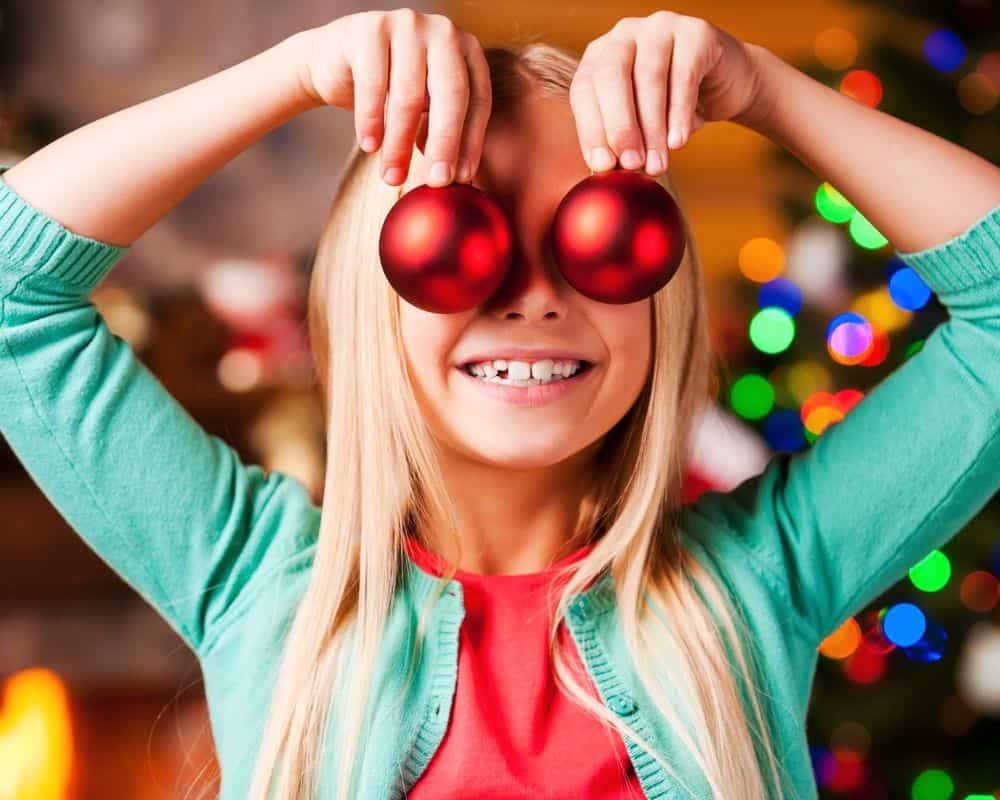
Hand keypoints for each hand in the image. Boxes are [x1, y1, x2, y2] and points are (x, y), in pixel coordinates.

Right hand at [295, 9, 491, 186]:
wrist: (334, 62)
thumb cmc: (388, 91)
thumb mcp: (425, 110)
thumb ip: (444, 134)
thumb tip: (460, 182)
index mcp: (466, 51)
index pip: (478, 100)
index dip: (470, 142)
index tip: (460, 179)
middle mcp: (443, 32)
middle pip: (451, 95)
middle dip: (444, 144)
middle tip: (436, 182)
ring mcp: (407, 25)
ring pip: (410, 95)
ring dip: (400, 143)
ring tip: (392, 176)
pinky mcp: (370, 28)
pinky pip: (373, 86)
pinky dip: (371, 122)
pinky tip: (369, 147)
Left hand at [569, 11, 767, 174]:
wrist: (723, 85)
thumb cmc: (672, 107)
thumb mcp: (639, 124)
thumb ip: (619, 142)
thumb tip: (604, 169)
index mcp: (599, 56)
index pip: (584, 90)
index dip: (591, 130)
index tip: (604, 166)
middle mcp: (624, 35)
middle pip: (612, 77)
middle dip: (620, 126)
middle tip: (631, 164)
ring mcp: (660, 27)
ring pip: (649, 77)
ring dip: (652, 127)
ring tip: (657, 163)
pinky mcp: (696, 32)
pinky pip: (684, 75)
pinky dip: (679, 113)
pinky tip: (678, 141)